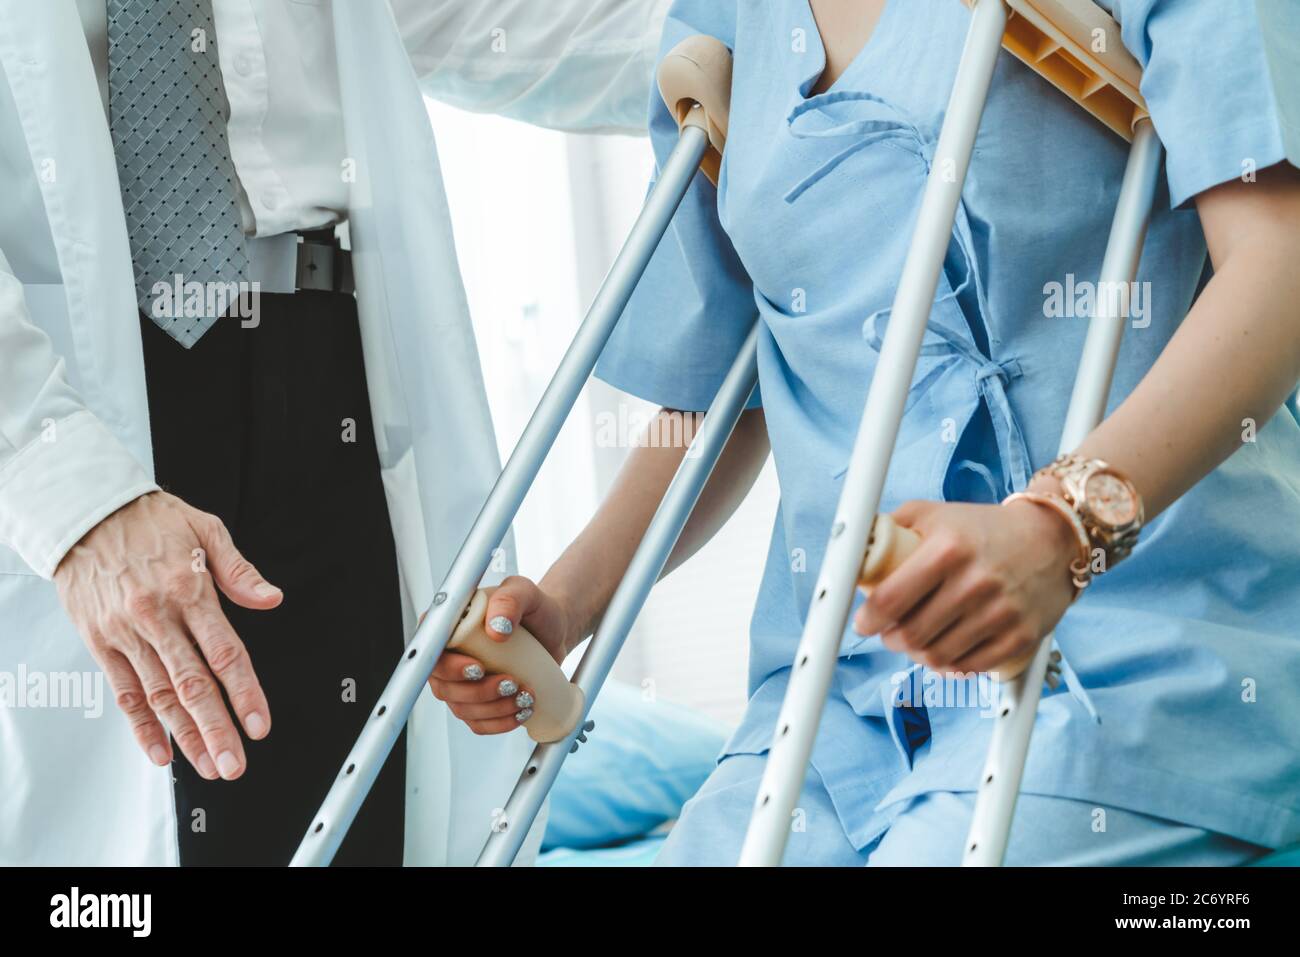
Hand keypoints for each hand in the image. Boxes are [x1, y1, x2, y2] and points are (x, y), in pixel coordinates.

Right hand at [53, 491, 280, 779]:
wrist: (85, 513)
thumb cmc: (149, 520)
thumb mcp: (205, 529)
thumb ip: (239, 572)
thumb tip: (271, 598)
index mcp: (188, 590)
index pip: (224, 652)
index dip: (243, 692)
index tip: (259, 724)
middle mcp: (156, 616)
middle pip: (191, 684)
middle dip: (215, 730)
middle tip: (234, 764)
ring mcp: (125, 633)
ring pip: (159, 695)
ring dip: (185, 735)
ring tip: (208, 765)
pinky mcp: (100, 642)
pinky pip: (123, 691)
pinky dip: (141, 725)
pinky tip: (160, 751)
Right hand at [428, 575, 577, 734]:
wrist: (555, 631)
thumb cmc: (535, 609)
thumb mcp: (525, 592)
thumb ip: (510, 598)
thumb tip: (495, 628)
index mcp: (449, 625)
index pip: (431, 651)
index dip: (448, 666)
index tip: (477, 668)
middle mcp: (449, 654)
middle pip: (444, 686)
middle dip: (478, 692)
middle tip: (511, 683)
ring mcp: (461, 681)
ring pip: (462, 708)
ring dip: (494, 709)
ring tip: (525, 696)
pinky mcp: (479, 701)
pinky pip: (478, 723)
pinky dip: (499, 723)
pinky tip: (521, 712)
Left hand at [853, 497, 1078, 674]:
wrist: (1052, 539)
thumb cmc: (983, 528)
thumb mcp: (935, 513)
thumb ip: (891, 527)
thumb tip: (851, 548)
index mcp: (948, 549)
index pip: (890, 599)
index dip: (868, 619)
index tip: (863, 623)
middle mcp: (975, 582)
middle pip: (911, 634)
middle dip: (891, 638)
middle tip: (889, 632)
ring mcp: (1001, 613)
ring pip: (937, 656)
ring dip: (917, 654)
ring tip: (915, 641)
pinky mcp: (1021, 637)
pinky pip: (970, 667)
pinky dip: (949, 666)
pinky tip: (943, 652)